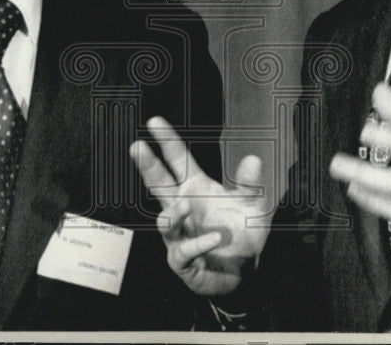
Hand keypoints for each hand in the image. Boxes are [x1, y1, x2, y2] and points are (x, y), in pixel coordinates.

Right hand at [129, 116, 271, 295]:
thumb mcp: (253, 206)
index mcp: (196, 189)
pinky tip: (214, 239)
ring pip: (166, 221)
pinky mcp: (183, 260)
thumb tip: (253, 159)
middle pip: (159, 184)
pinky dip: (198, 244)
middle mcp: (183, 208)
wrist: (244, 269)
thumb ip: (250, 184)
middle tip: (137, 147)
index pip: (178, 160)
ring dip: (173, 213)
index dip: (166, 140)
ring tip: (185, 205)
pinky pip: (184, 251)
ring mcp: (180, 234)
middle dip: (147, 166)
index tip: (154, 121)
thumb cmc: (242, 233)